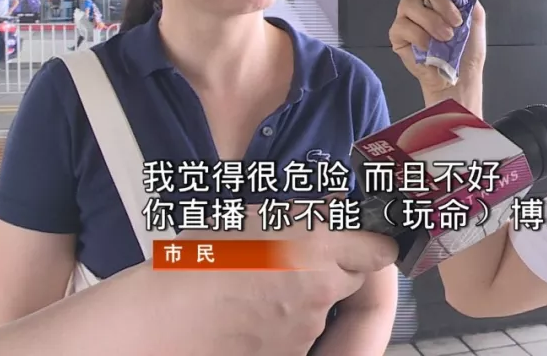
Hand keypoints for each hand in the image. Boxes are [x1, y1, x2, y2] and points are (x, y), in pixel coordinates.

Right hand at [176, 205, 397, 354]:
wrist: (165, 317)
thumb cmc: (202, 258)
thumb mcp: (256, 216)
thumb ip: (306, 213)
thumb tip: (337, 205)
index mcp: (318, 242)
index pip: (381, 247)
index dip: (370, 243)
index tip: (358, 239)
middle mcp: (323, 283)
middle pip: (357, 276)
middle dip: (341, 267)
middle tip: (307, 260)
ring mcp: (309, 322)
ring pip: (329, 304)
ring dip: (312, 295)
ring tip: (268, 287)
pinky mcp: (293, 351)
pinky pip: (304, 331)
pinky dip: (290, 321)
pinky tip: (258, 312)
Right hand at [389, 0, 485, 109]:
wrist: (461, 77)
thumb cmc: (468, 49)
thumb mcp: (474, 13)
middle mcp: (422, 1)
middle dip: (440, 2)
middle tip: (455, 21)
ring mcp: (408, 17)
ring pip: (409, 2)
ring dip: (431, 20)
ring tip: (446, 37)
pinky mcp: (398, 35)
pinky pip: (402, 25)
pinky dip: (419, 35)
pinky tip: (430, 46)